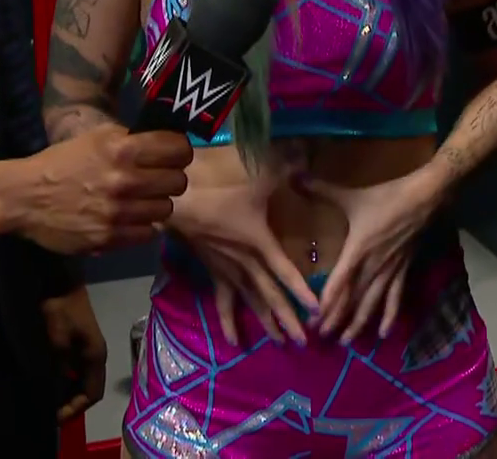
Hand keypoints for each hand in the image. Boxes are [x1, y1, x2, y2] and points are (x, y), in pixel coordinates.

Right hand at [0, 124, 191, 254]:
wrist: (25, 197)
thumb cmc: (62, 163)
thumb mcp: (95, 138)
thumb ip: (130, 139)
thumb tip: (164, 143)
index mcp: (122, 149)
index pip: (178, 149)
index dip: (179, 152)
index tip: (173, 156)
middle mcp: (125, 180)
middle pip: (178, 182)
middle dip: (170, 179)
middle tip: (158, 180)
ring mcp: (118, 213)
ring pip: (165, 209)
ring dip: (156, 204)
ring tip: (141, 200)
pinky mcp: (109, 239)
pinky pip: (147, 233)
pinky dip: (142, 226)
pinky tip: (129, 218)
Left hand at [42, 287, 106, 421]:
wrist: (57, 277)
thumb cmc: (60, 306)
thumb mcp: (58, 337)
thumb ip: (58, 364)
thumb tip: (52, 387)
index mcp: (95, 356)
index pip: (92, 393)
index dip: (75, 409)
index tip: (54, 418)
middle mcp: (93, 354)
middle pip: (86, 388)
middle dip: (68, 403)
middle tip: (46, 412)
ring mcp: (84, 347)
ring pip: (77, 379)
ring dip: (63, 391)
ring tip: (42, 398)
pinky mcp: (74, 340)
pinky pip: (70, 368)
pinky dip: (59, 378)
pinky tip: (43, 379)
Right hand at [169, 168, 319, 346]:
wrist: (178, 204)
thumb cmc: (218, 192)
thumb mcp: (256, 177)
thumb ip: (284, 166)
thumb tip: (307, 154)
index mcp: (261, 245)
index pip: (286, 272)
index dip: (302, 292)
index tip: (317, 312)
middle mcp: (247, 264)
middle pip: (271, 296)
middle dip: (288, 318)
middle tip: (304, 341)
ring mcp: (230, 272)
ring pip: (252, 302)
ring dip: (266, 322)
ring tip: (281, 342)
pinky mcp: (215, 273)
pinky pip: (224, 302)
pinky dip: (229, 322)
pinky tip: (234, 342)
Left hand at [303, 168, 443, 342]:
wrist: (424, 198)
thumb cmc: (386, 197)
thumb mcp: (352, 195)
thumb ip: (320, 189)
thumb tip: (292, 176)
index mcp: (358, 251)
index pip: (339, 284)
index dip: (326, 304)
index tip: (313, 322)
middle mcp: (373, 267)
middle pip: (353, 300)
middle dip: (337, 320)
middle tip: (320, 338)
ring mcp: (389, 271)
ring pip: (372, 304)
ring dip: (358, 324)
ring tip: (346, 342)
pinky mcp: (402, 270)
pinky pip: (394, 299)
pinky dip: (388, 316)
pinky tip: (383, 333)